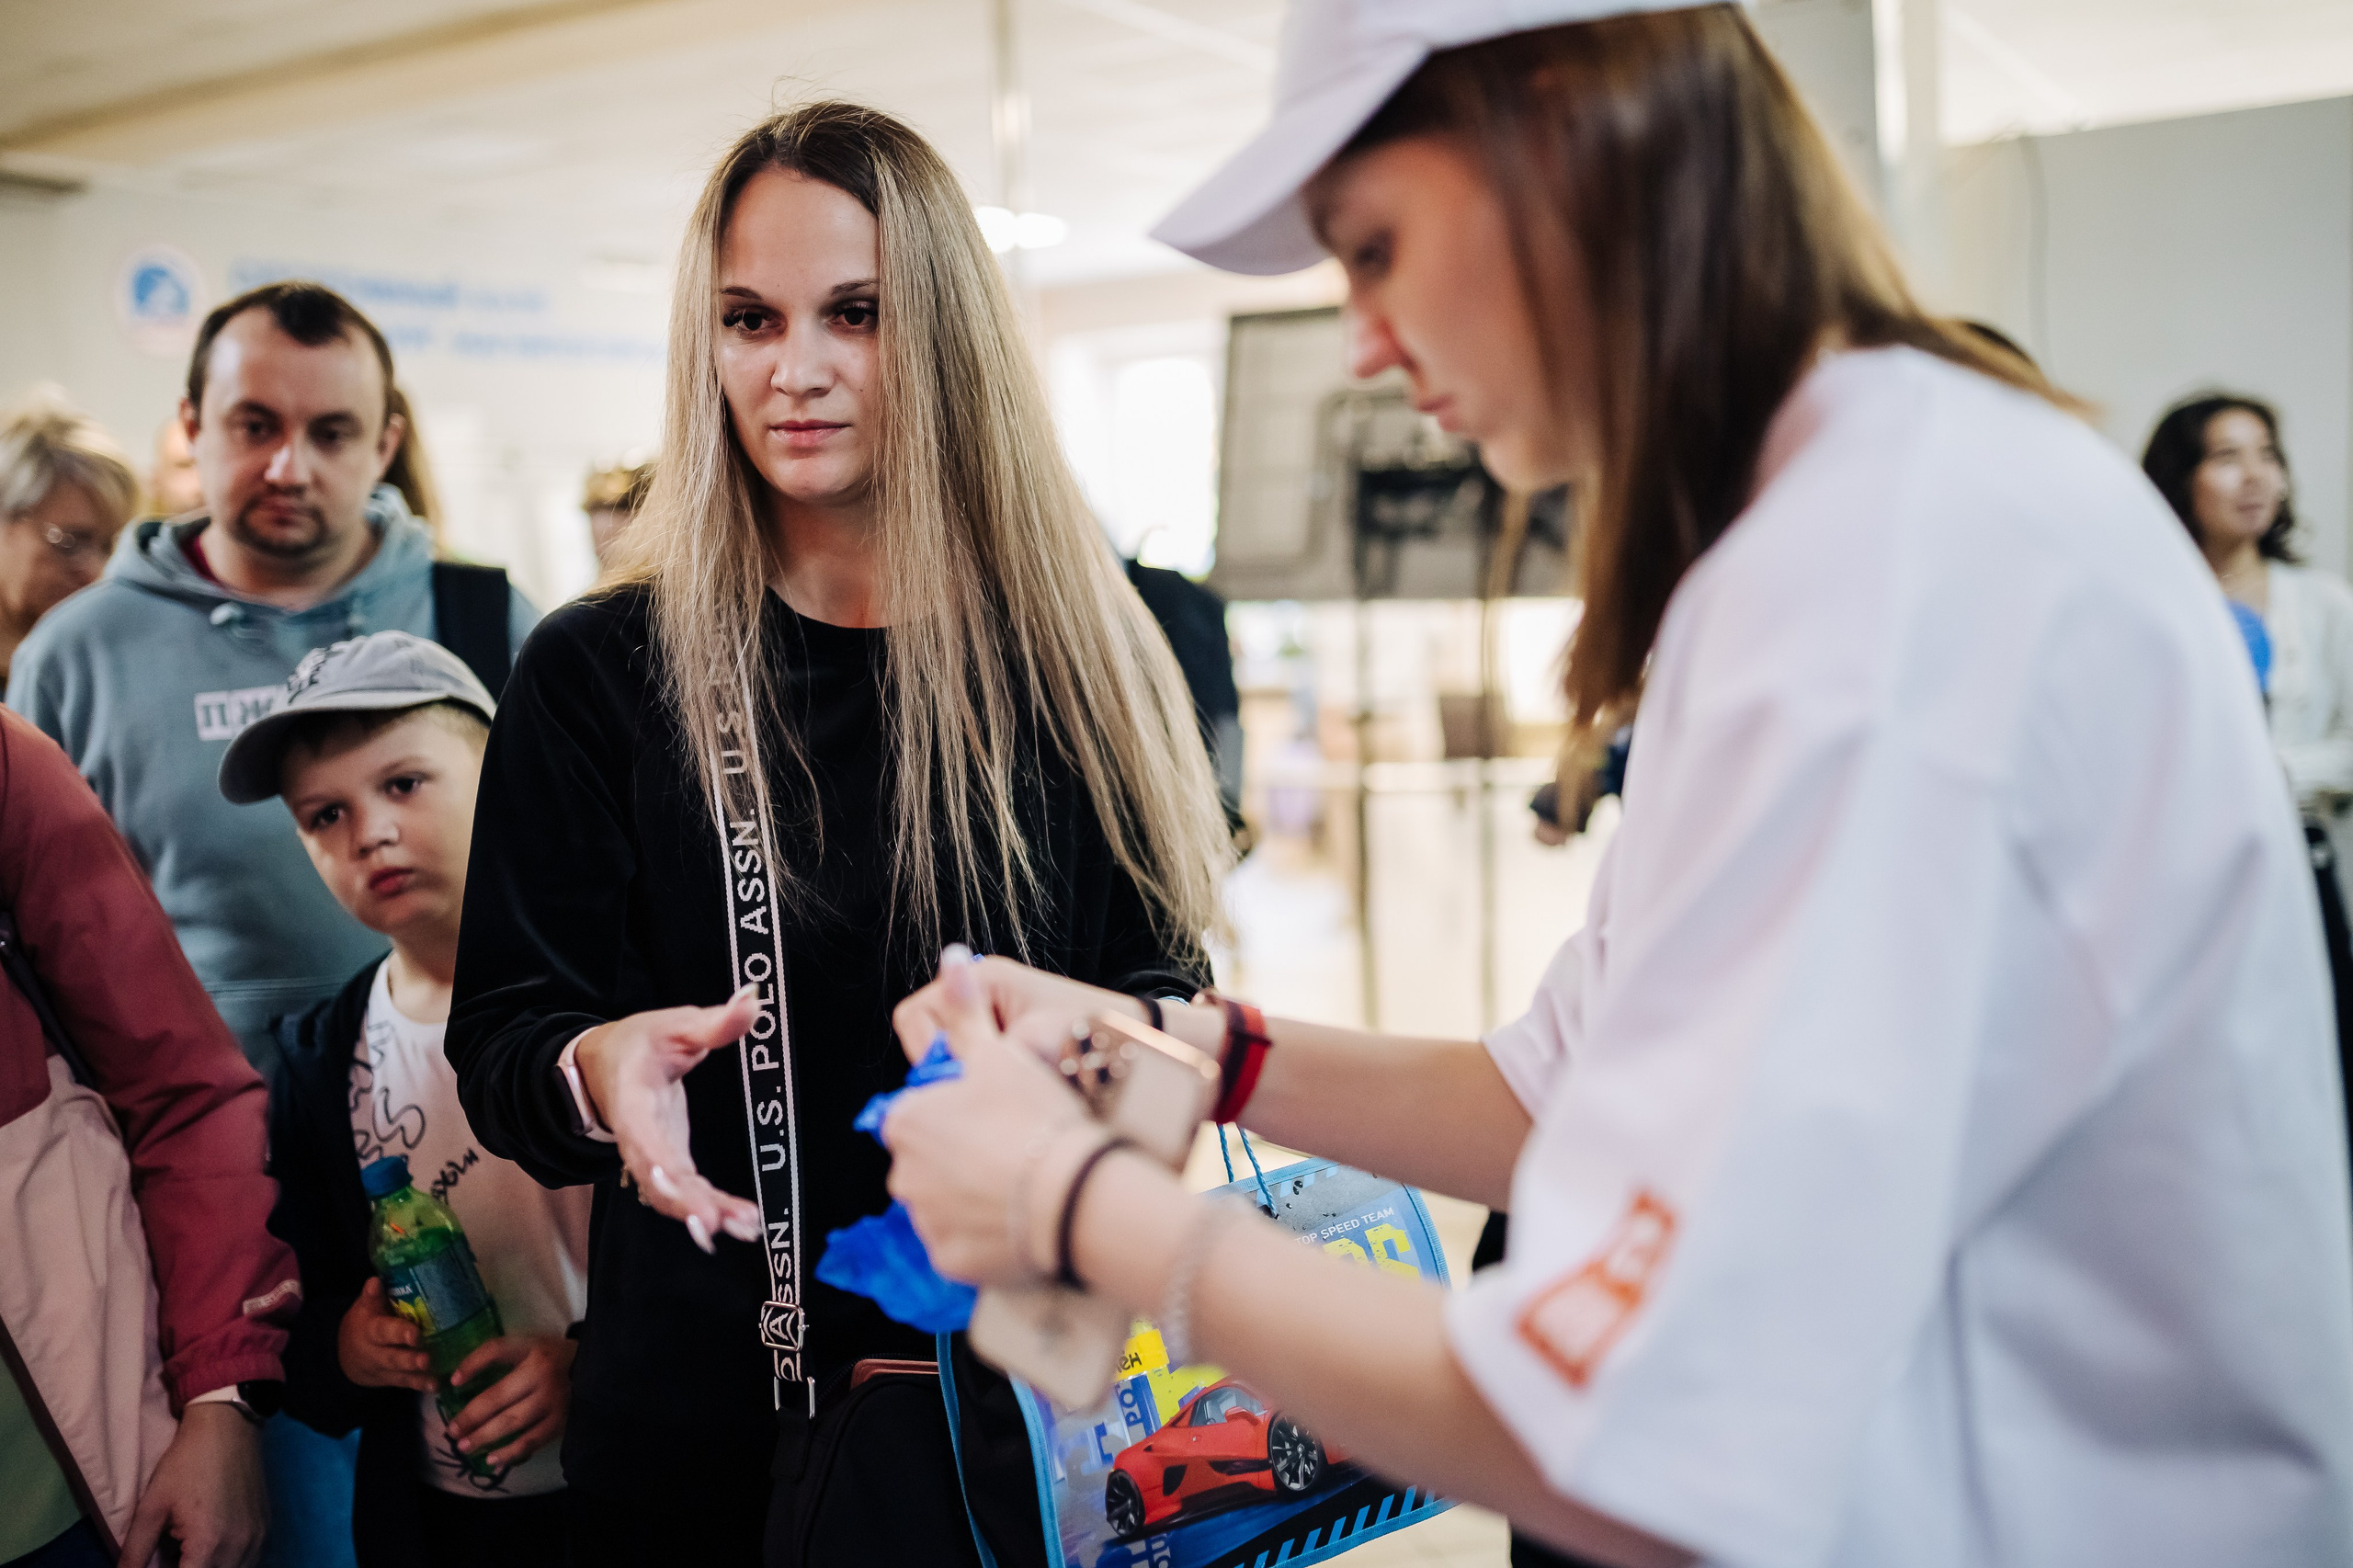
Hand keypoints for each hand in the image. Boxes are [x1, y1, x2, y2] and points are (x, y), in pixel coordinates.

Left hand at [117, 1402, 265, 1567]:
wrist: (228, 1427)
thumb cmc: (186, 1464)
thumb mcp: (152, 1507)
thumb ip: (135, 1552)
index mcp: (209, 1544)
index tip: (159, 1562)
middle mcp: (239, 1548)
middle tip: (170, 1554)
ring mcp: (257, 1540)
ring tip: (187, 1552)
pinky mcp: (265, 1531)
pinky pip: (247, 1562)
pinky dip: (226, 1564)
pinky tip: (209, 1548)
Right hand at [338, 1276, 434, 1392]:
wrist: (347, 1354)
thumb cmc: (365, 1322)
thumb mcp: (365, 1308)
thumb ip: (373, 1296)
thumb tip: (375, 1281)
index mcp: (371, 1330)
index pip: (383, 1331)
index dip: (398, 1333)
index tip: (414, 1334)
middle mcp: (376, 1352)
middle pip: (392, 1357)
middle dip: (409, 1359)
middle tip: (426, 1358)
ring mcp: (384, 1368)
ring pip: (400, 1373)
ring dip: (417, 1374)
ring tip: (434, 1376)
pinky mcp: (392, 1379)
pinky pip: (406, 1383)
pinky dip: (420, 1385)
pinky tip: (436, 1385)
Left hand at [445, 1335, 575, 1473]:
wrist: (597, 1372)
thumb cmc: (555, 1358)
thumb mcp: (531, 1346)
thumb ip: (501, 1355)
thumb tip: (459, 1377)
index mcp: (534, 1350)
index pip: (496, 1351)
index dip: (472, 1364)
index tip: (453, 1382)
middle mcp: (542, 1375)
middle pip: (498, 1397)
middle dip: (471, 1416)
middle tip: (452, 1431)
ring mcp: (553, 1401)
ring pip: (512, 1422)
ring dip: (485, 1437)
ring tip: (465, 1447)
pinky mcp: (561, 1422)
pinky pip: (531, 1441)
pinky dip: (510, 1453)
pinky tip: (493, 1460)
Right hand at [574, 989, 764, 1250]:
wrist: (604, 1064)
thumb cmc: (639, 1043)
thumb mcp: (674, 1025)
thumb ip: (714, 1022)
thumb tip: (754, 1000)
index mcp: (633, 1104)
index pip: (641, 1137)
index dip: (654, 1162)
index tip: (673, 1182)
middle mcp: (639, 1139)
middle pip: (657, 1178)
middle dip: (684, 1202)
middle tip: (715, 1224)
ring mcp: (653, 1155)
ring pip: (673, 1194)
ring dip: (704, 1213)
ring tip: (744, 1227)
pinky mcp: (670, 1162)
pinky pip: (686, 1192)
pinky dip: (711, 1208)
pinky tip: (742, 1222)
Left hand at [881, 950, 1098, 1285]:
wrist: (1074, 1192)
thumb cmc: (1035, 1115)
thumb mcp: (998, 1051)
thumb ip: (966, 1008)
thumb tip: (952, 956)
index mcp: (905, 1120)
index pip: (921, 1110)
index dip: (960, 1107)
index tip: (997, 1109)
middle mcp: (901, 1173)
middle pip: (931, 1158)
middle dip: (963, 1153)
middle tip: (1015, 1144)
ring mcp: (924, 1222)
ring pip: (946, 1202)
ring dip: (974, 1194)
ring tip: (1024, 1182)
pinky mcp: (949, 1261)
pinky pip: (964, 1244)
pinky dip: (986, 1235)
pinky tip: (1021, 1218)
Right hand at [890, 954, 1146, 1069]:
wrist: (1137, 1045)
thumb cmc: (1089, 1037)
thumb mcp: (1025, 1046)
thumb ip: (974, 1056)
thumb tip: (930, 1084)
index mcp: (983, 979)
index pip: (915, 1016)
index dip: (926, 1051)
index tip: (952, 1077)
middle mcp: (983, 993)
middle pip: (929, 1038)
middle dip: (947, 1068)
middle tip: (976, 1090)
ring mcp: (994, 1017)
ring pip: (950, 1057)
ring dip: (968, 1078)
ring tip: (999, 1092)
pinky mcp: (1006, 1042)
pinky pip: (973, 1065)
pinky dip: (985, 1082)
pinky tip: (1009, 1095)